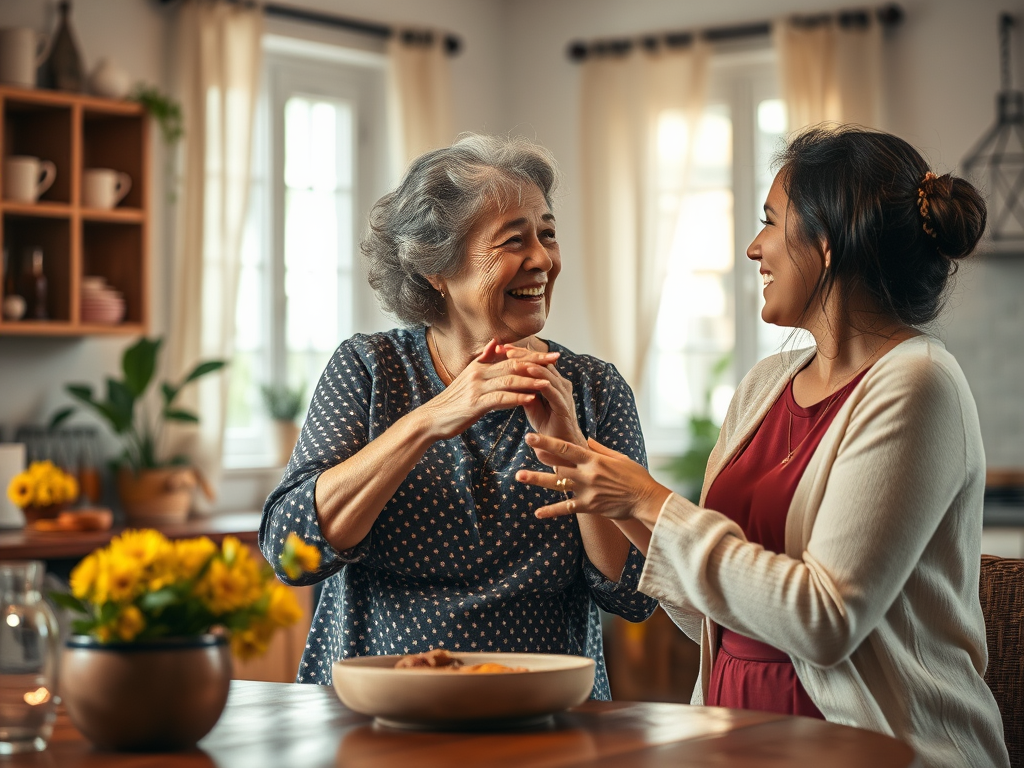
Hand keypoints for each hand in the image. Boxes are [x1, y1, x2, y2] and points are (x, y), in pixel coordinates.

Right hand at [420, 339, 558, 439]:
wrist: (432, 418)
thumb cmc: (452, 401)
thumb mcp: (468, 376)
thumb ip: (483, 359)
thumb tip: (496, 342)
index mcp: (479, 366)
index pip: (511, 357)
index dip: (532, 356)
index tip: (552, 355)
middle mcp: (479, 373)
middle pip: (513, 364)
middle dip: (537, 363)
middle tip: (556, 361)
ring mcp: (476, 388)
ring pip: (508, 380)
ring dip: (530, 381)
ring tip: (548, 382)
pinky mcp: (475, 404)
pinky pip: (500, 399)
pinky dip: (516, 398)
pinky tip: (530, 399)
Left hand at [499, 343, 585, 446]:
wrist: (559, 446)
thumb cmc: (546, 424)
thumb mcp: (531, 403)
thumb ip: (523, 389)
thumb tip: (509, 376)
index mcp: (553, 381)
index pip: (536, 362)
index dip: (519, 354)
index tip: (501, 349)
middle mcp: (560, 383)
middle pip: (541, 361)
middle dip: (522, 353)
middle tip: (505, 348)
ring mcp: (563, 392)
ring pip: (546, 371)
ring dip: (528, 362)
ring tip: (512, 356)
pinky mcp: (563, 403)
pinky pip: (551, 387)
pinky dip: (539, 377)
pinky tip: (528, 371)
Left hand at [515, 432, 671, 525]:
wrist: (647, 499)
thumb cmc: (635, 476)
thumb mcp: (619, 457)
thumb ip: (599, 449)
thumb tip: (586, 439)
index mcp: (594, 459)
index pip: (566, 447)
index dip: (548, 441)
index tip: (532, 436)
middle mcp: (588, 473)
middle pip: (558, 464)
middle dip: (540, 456)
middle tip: (521, 448)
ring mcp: (587, 490)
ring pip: (557, 484)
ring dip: (537, 480)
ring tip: (519, 476)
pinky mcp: (589, 506)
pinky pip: (567, 508)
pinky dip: (552, 511)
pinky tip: (537, 513)